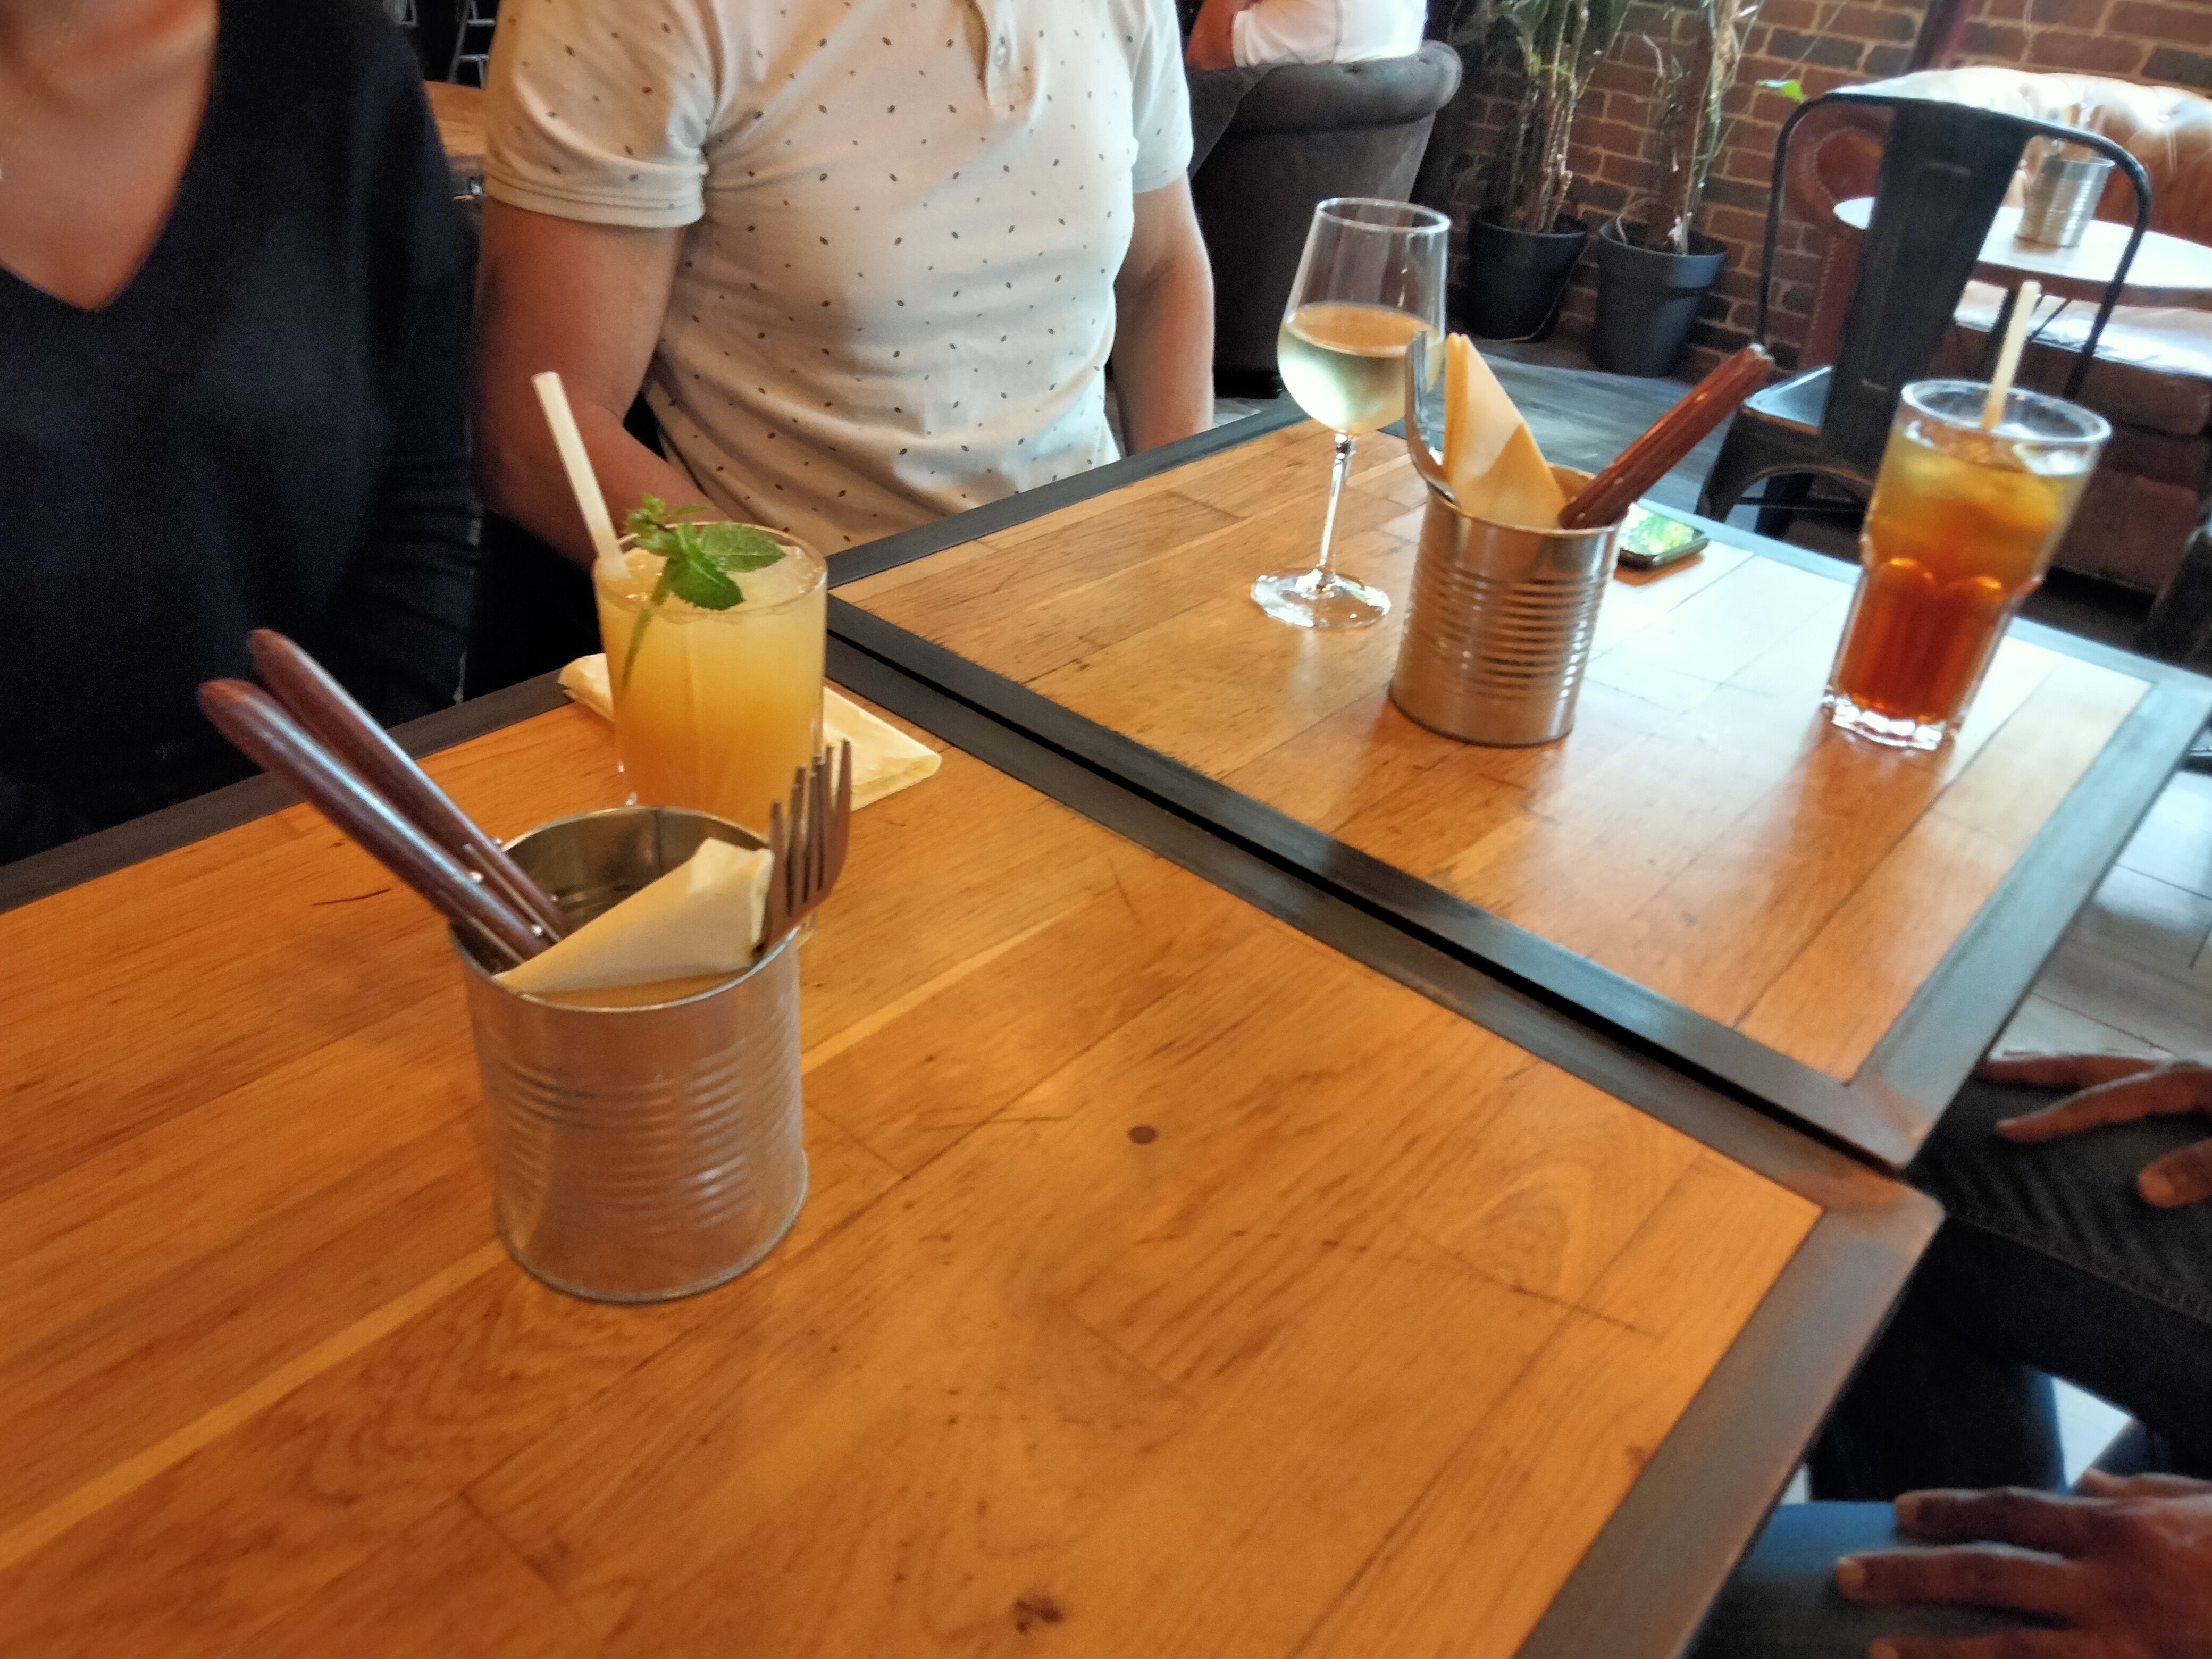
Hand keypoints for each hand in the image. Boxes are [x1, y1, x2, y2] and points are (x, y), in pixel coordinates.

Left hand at [1836, 1476, 2211, 1657]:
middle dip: (1910, 1574)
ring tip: (1876, 1652)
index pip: (2010, 1511)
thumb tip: (2088, 1488)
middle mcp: (2108, 1586)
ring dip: (1937, 1651)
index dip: (1949, 1509)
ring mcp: (2124, 1647)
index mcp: (2117, 1531)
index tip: (1898, 1513)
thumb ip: (2140, 1495)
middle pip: (1987, 1574)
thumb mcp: (2201, 1507)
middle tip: (1845, 1576)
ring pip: (2010, 1651)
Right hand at [1975, 1052, 2211, 1207]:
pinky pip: (2126, 1073)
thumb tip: (2144, 1191)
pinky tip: (2089, 1085)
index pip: (2100, 1101)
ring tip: (2017, 1065)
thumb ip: (2203, 1166)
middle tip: (1979, 1068)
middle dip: (2031, 1067)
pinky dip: (2091, 1076)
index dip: (2051, 1116)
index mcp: (2183, 1079)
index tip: (2002, 1131)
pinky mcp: (2198, 1080)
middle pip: (2088, 1064)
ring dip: (2058, 1066)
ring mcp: (2186, 1069)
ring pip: (2106, 1063)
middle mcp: (2174, 1067)